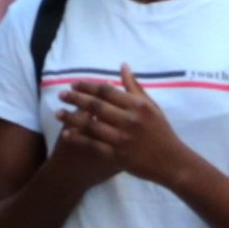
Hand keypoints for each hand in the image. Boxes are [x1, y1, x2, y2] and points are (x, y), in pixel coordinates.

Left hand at [52, 68, 193, 192]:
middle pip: (96, 106)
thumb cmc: (161, 132)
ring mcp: (122, 138)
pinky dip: (78, 138)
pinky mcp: (117, 155)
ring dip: (71, 118)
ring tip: (57, 113)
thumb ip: (135, 87)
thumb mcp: (152, 106)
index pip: (107, 91)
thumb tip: (123, 66)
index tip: (74, 84)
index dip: (88, 86)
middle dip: (75, 99)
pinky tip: (66, 134)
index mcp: (138, 105)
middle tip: (61, 95)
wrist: (171, 161)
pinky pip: (92, 144)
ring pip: (90, 125)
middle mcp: (129, 120)